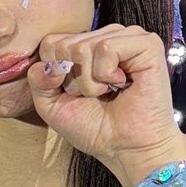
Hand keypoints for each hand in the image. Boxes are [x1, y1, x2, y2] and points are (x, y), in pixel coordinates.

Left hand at [26, 25, 185, 186]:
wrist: (126, 150)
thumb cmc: (94, 128)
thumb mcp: (52, 105)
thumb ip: (38, 80)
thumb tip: (48, 65)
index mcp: (87, 44)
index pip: (50, 42)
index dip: (56, 74)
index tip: (76, 93)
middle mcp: (107, 36)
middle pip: (64, 46)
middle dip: (74, 80)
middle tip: (97, 94)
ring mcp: (128, 37)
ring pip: (82, 47)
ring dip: (90, 81)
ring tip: (110, 91)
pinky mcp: (147, 44)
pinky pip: (106, 47)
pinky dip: (106, 74)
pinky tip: (122, 85)